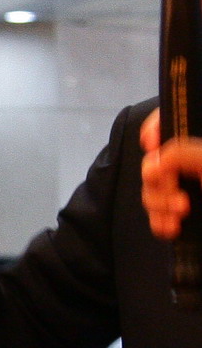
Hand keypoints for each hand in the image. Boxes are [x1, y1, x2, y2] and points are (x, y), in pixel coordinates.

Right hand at [140, 108, 201, 239]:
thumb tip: (155, 160)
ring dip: (158, 202)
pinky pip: (161, 213)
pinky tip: (170, 227)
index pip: (174, 120)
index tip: (151, 143)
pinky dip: (161, 221)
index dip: (156, 128)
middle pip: (157, 157)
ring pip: (154, 188)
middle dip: (157, 177)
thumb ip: (185, 153)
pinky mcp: (192, 213)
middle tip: (174, 189)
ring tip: (178, 213)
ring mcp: (196, 188)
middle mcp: (198, 162)